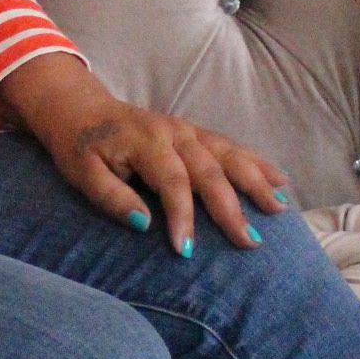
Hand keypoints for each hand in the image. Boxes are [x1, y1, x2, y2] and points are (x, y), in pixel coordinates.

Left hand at [0, 53, 288, 252]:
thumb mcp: (81, 172)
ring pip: (228, 154)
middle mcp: (173, 133)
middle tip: (251, 241)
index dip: (181, 216)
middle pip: (209, 170)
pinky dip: (256, 162)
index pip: (172, 182)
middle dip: (231, 207)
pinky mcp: (194, 133)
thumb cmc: (80, 146)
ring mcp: (187, 130)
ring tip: (280, 207)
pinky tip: (279, 180)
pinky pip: (230, 147)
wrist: (78, 107)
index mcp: (145, 141)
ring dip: (256, 180)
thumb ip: (110, 196)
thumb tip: (143, 224)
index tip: (187, 251)